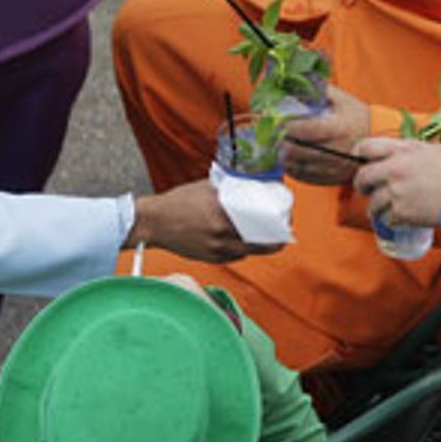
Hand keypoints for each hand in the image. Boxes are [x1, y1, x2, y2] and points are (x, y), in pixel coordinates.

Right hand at [129, 179, 284, 261]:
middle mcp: (221, 234)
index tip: (286, 223)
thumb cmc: (178, 202)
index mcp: (222, 214)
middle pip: (259, 245)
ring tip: (267, 239)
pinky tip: (243, 243)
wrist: (154, 222)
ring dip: (258, 247)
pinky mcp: (210, 258)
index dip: (277, 228)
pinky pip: (234, 257)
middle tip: (283, 236)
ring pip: (247, 252)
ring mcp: (215, 249)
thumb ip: (228, 188)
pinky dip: (241, 250)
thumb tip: (249, 183)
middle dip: (275, 243)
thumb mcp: (206, 188)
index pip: (259, 225)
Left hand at [280, 85, 370, 186]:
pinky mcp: (330, 178)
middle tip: (272, 135)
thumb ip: (321, 90)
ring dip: (283, 156)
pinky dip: (292, 169)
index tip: (276, 121)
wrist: (378, 141)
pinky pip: (305, 177)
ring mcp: (332, 167)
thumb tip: (298, 79)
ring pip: (298, 166)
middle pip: (298, 150)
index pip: (306, 130)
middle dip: (281, 142)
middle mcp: (335, 150)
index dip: (288, 126)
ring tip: (277, 147)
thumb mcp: (343, 100)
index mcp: (337, 128)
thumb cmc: (357, 117)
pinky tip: (287, 160)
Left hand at [353, 137, 440, 228]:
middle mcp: (395, 169)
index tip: (360, 160)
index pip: (367, 147)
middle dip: (361, 184)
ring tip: (385, 209)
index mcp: (403, 150)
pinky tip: (401, 217)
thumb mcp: (434, 150)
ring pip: (372, 202)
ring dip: (376, 207)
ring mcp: (396, 192)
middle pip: (362, 177)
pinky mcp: (401, 212)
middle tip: (365, 188)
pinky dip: (391, 219)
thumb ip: (410, 149)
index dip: (359, 153)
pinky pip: (386, 218)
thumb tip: (396, 151)